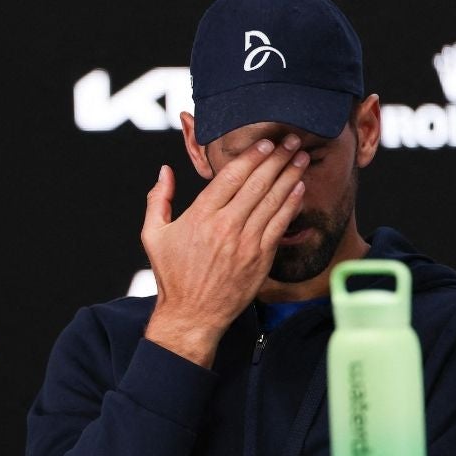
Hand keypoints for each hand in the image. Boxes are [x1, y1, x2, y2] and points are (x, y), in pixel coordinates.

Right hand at [141, 137, 307, 366]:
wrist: (193, 314)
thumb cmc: (172, 276)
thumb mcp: (153, 235)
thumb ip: (158, 199)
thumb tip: (165, 171)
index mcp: (200, 216)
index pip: (231, 176)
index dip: (252, 156)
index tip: (266, 143)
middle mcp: (225, 225)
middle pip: (258, 183)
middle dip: (278, 158)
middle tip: (292, 140)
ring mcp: (246, 242)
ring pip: (273, 200)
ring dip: (290, 175)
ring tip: (301, 157)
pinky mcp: (261, 257)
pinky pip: (280, 223)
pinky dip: (291, 203)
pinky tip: (299, 187)